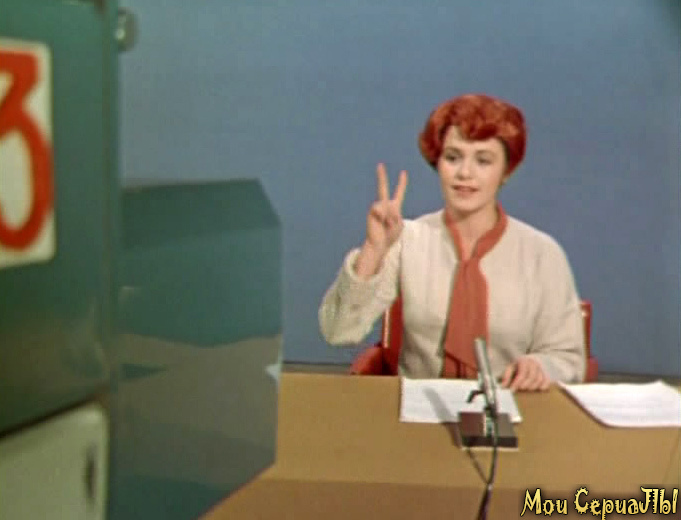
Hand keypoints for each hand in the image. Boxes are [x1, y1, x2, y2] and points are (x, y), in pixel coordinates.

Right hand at [354, 163, 407, 277]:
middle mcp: (385, 205)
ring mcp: (377, 207)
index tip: (403, 172)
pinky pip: (382, 210)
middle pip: (383, 188)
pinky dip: (384, 218)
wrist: (379, 244)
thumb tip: (386, 208)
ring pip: (389, 206)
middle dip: (381, 177)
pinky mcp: (372, 211)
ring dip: (391, 218)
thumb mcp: (399, 224)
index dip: (401, 183)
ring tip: (387, 226)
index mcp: (394, 207)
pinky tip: (381, 224)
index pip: (399, 192)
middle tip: (380, 165)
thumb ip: (395, 214)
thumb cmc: (390, 236)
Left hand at [500, 356, 550, 391]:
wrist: (529, 360)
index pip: (522, 372)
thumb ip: (506, 376)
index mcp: (524, 361)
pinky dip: (543, 386)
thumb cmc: (518, 366)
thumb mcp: (510, 368)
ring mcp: (541, 368)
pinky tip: (538, 389)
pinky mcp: (545, 374)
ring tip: (527, 390)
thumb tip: (503, 386)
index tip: (512, 390)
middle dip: (525, 385)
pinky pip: (547, 381)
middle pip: (532, 376)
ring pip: (539, 379)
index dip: (517, 382)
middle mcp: (534, 363)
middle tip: (520, 389)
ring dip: (533, 387)